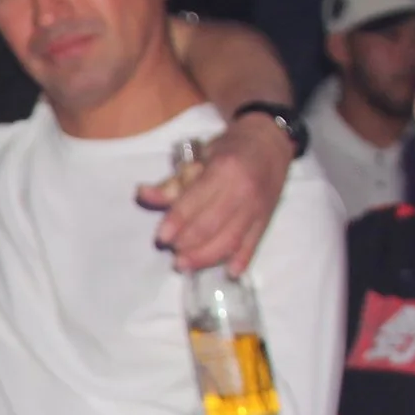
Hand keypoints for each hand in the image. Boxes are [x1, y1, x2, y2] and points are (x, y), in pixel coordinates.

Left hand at [136, 112, 291, 272]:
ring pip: (231, 239)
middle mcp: (243, 190)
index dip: (177, 221)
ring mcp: (258, 206)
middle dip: (189, 244)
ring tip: (187, 265)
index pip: (195, 201)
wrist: (271, 141)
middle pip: (212, 225)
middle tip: (173, 255)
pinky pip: (254, 242)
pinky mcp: (268, 218)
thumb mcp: (200, 156)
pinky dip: (242, 259)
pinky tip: (229, 273)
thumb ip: (173, 181)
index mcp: (223, 169)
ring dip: (207, 257)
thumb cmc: (231, 148)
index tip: (161, 238)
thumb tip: (143, 194)